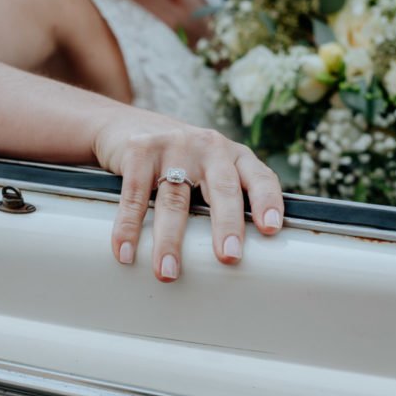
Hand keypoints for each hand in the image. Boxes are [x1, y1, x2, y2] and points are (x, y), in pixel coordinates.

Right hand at [93, 110, 283, 281]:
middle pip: (222, 188)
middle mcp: (209, 147)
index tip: (271, 229)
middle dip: (227, 224)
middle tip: (229, 256)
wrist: (125, 124)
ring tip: (168, 272)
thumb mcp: (210, 167)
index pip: (259, 177)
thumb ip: (226, 196)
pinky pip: (136, 196)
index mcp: (233, 155)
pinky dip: (129, 227)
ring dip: (170, 240)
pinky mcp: (139, 150)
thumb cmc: (178, 158)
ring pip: (175, 200)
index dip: (267, 202)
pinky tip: (127, 251)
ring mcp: (174, 145)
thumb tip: (239, 251)